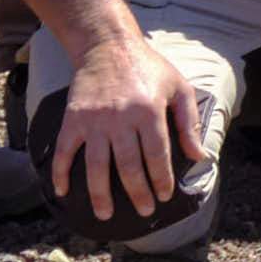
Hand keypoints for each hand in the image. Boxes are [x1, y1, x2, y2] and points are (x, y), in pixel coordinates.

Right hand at [52, 26, 204, 220]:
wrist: (107, 45)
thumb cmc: (149, 67)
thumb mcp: (179, 87)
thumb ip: (189, 122)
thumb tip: (199, 156)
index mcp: (149, 111)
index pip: (157, 155)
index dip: (160, 179)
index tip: (164, 196)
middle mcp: (121, 118)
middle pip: (128, 166)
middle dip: (137, 193)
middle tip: (143, 211)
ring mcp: (94, 120)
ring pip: (95, 166)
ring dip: (100, 194)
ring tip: (105, 215)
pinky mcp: (72, 119)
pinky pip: (64, 151)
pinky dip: (61, 173)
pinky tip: (64, 192)